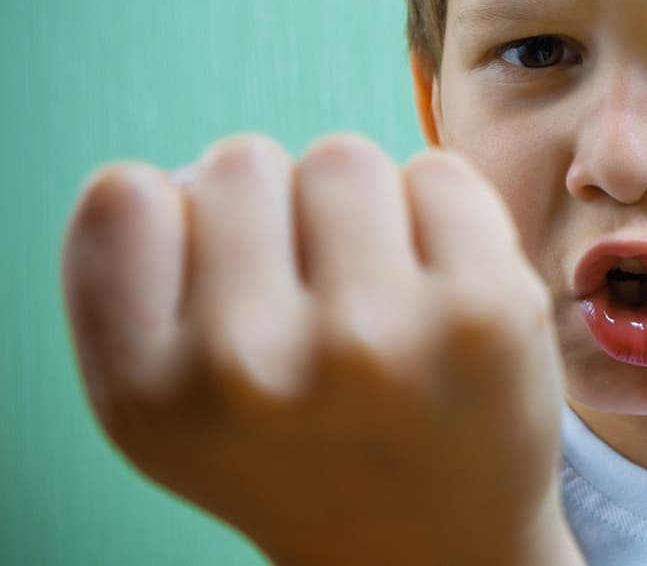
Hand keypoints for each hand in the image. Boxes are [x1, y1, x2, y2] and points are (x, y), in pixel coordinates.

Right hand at [61, 134, 581, 565]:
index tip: (227, 285)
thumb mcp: (170, 410)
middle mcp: (252, 368)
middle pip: (241, 162)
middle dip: (277, 213)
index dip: (180, 223)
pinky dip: (439, 216)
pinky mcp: (484, 309)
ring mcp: (375, 336)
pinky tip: (441, 291)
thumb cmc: (298, 451)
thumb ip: (131, 288)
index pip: (123, 197)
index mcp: (153, 393)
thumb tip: (170, 175)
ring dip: (359, 210)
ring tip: (377, 295)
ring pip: (341, 158)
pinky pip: (437, 172)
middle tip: (313, 301)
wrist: (434, 548)